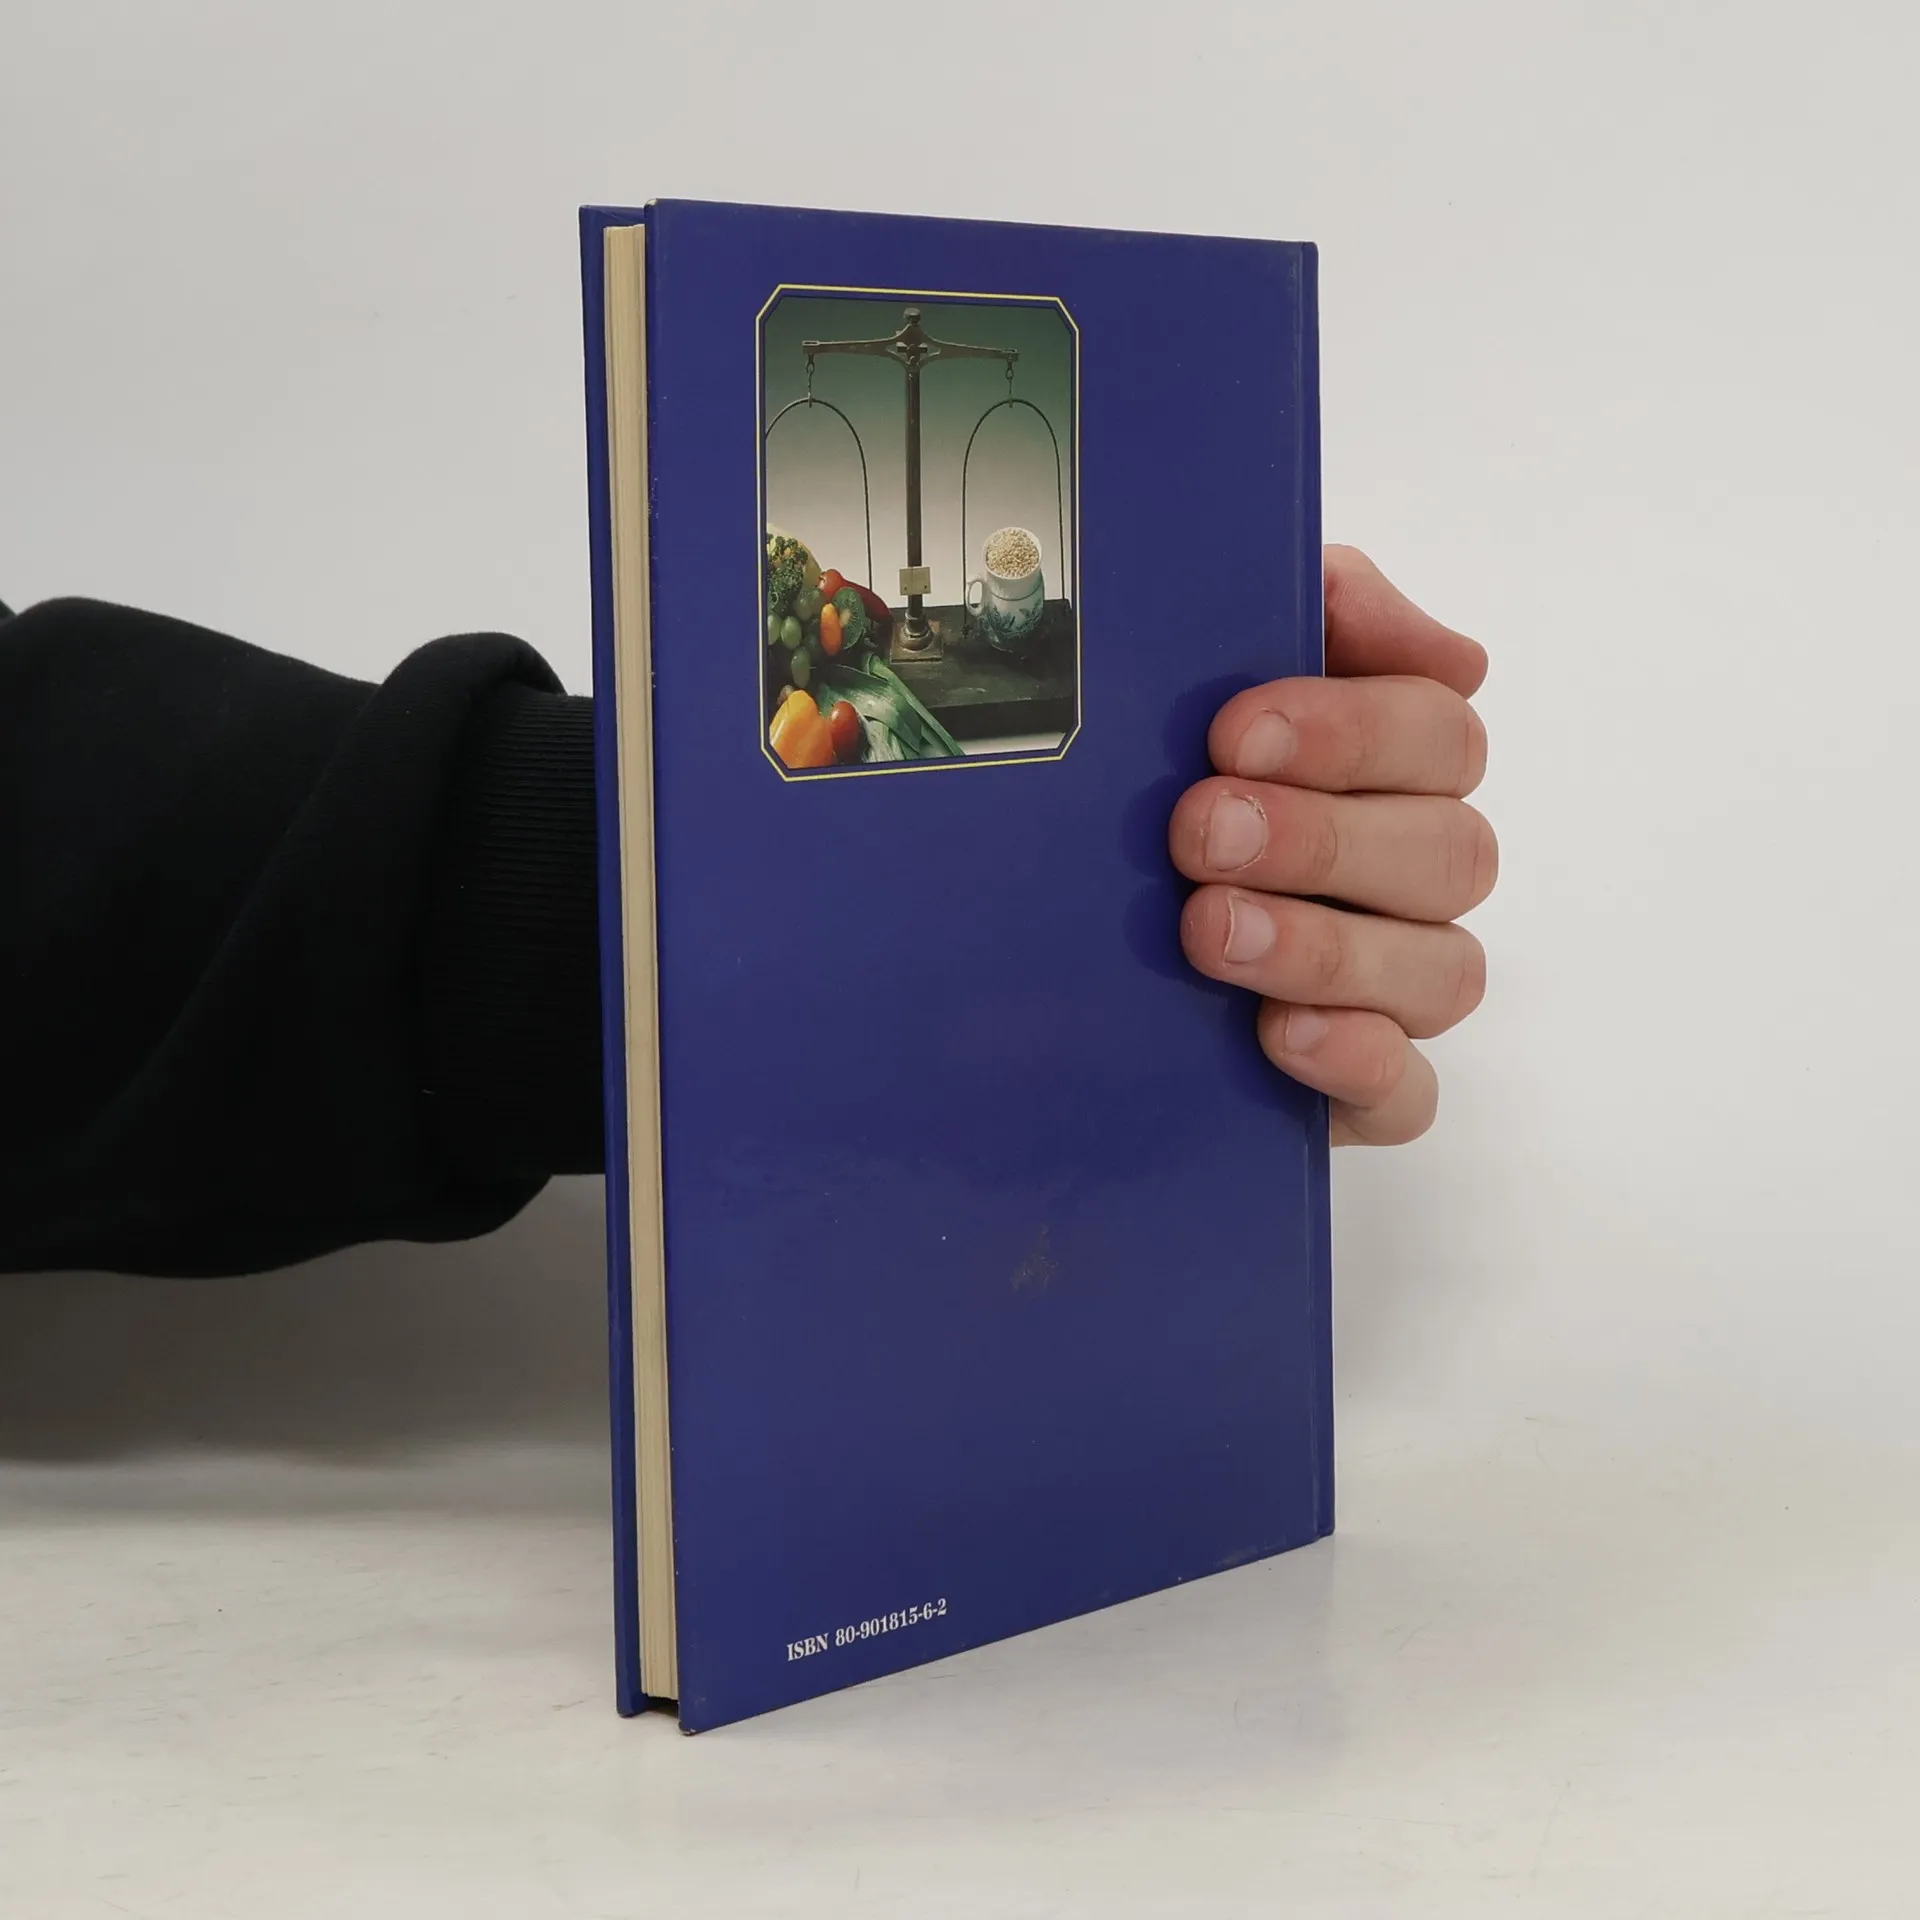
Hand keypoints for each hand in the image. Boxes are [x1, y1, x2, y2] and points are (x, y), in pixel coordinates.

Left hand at [1170, 546, 1494, 1144]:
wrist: (1046, 967)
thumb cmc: (1141, 791)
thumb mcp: (1191, 678)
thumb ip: (1294, 612)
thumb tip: (1370, 606)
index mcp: (1388, 770)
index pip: (1438, 731)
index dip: (1351, 728)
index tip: (1232, 731)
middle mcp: (1408, 877)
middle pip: (1451, 851)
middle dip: (1322, 837)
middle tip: (1199, 831)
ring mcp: (1392, 990)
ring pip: (1443, 972)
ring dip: (1328, 947)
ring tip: (1212, 932)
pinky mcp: (1356, 1090)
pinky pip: (1409, 1094)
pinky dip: (1357, 1062)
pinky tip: (1279, 1035)